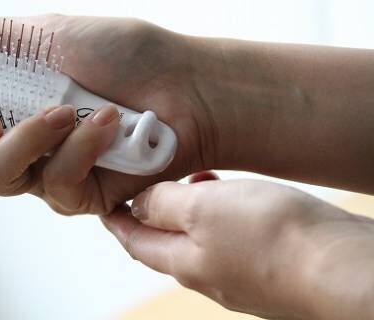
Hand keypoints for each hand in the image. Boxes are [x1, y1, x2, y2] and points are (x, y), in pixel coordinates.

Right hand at [0, 15, 220, 213]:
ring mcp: (39, 172)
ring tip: (62, 111)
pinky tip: (106, 125)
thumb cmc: (121, 54)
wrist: (183, 83)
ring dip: (24, 141)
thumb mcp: (47, 34)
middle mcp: (8, 142)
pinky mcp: (76, 195)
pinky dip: (77, 150)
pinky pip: (54, 185)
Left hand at [102, 174, 373, 319]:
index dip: (117, 219)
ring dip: (189, 208)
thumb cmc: (273, 237)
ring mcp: (240, 273)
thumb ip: (163, 204)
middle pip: (165, 241)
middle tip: (146, 180)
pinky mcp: (269, 265)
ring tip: (194, 175)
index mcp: (183, 263)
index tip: (106, 202)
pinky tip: (234, 194)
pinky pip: (231, 237)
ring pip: (200, 237)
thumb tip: (137, 206)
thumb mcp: (201, 207)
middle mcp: (209, 274)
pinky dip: (221, 213)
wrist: (342, 267)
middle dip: (151, 211)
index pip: (135, 241)